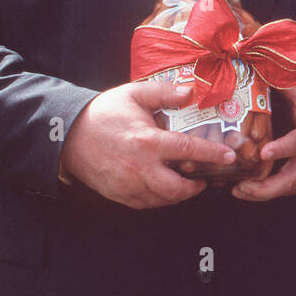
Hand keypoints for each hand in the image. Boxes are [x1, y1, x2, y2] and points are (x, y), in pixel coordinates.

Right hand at [61, 81, 236, 208]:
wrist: (66, 135)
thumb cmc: (103, 113)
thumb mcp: (133, 94)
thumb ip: (164, 92)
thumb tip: (190, 92)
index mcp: (147, 141)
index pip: (187, 149)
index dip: (211, 154)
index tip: (229, 157)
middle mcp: (139, 167)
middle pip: (176, 188)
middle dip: (195, 188)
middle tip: (204, 179)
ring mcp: (127, 184)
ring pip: (162, 200)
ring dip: (178, 195)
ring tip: (186, 184)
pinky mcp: (118, 195)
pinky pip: (146, 204)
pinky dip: (159, 199)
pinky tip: (164, 188)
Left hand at [230, 84, 295, 200]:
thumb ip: (284, 88)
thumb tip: (258, 72)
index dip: (282, 149)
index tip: (264, 152)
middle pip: (290, 180)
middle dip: (264, 188)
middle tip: (241, 187)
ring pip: (286, 190)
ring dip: (261, 194)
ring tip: (237, 191)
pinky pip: (286, 190)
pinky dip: (267, 193)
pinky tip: (247, 191)